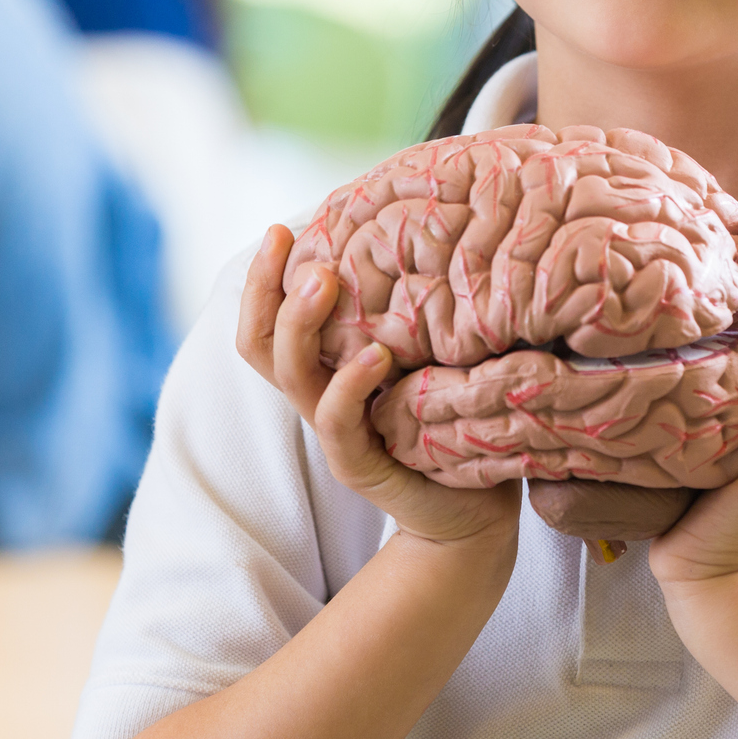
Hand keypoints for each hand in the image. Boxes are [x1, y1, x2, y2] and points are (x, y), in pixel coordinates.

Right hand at [237, 225, 520, 549]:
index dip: (263, 277)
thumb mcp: (429, 352)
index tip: (281, 229)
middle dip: (264, 287)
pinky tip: (375, 355)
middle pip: (260, 343)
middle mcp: (320, 396)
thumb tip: (425, 231)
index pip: (268, 320)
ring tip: (322, 279)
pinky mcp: (360, 466)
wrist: (478, 509)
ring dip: (300, 323)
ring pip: (293, 375)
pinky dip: (349, 386)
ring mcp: (336, 433)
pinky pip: (337, 424)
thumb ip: (412, 311)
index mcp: (327, 368)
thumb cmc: (455, 418)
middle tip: (285, 238)